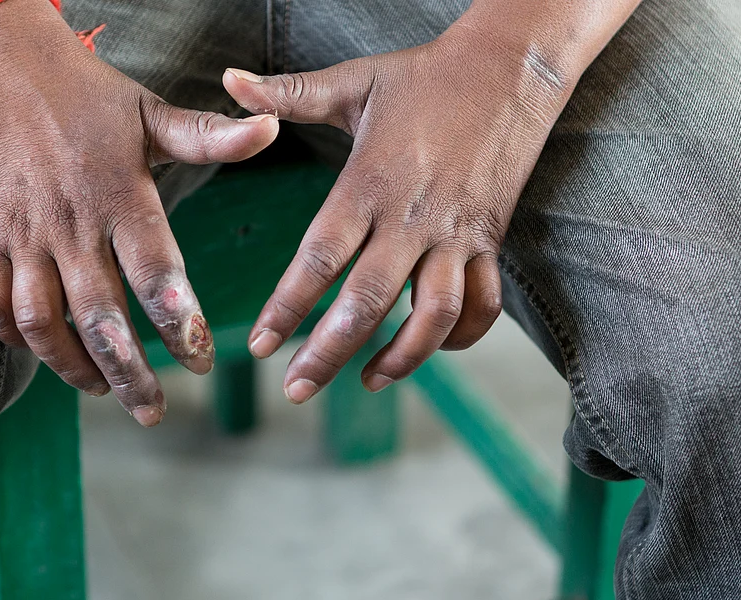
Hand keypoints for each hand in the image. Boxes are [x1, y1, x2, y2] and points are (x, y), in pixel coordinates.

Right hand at [0, 0, 277, 425]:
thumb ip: (210, 136)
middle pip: (99, 317)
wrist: (0, 61)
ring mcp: (23, 234)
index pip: (155, 274)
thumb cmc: (88, 93)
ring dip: (73, 368)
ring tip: (105, 393)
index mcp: (119, 194)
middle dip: (129, 373)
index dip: (179, 325)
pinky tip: (46, 356)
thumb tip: (272, 131)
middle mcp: (70, 222)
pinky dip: (15, 340)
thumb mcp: (152, 112)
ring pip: (42, 322)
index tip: (201, 363)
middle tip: (155, 412)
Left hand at [223, 24, 578, 402]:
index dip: (287, 307)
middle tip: (296, 390)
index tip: (260, 345)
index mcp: (370, 182)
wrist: (511, 67)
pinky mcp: (490, 240)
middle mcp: (413, 217)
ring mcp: (457, 234)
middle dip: (328, 353)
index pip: (320, 257)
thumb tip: (229, 80)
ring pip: (433, 315)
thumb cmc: (423, 76)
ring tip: (367, 381)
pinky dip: (462, 336)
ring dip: (401, 358)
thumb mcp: (353, 82)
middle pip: (368, 302)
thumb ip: (288, 93)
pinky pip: (483, 302)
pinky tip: (432, 350)